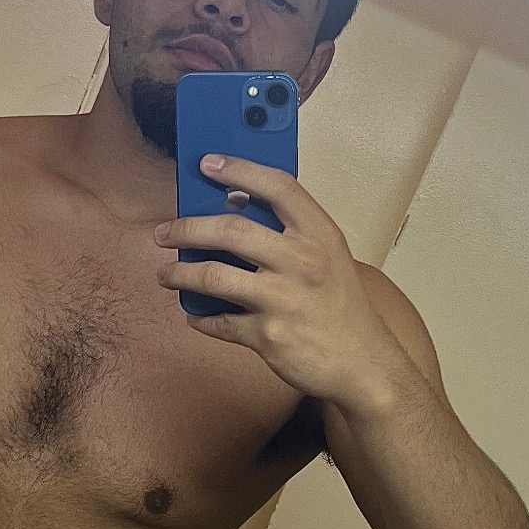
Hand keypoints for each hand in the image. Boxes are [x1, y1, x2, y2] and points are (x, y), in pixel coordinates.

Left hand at [155, 154, 399, 409]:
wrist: (363, 363)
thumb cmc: (341, 307)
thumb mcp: (329, 257)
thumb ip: (292, 234)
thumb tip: (235, 212)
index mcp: (320, 235)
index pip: (277, 187)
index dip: (240, 170)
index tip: (208, 164)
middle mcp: (302, 262)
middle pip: (230, 230)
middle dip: (187, 228)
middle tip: (165, 232)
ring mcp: (283, 300)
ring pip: (214, 277)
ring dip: (180, 274)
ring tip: (167, 274)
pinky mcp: (267, 336)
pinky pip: (220, 322)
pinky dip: (202, 318)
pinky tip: (196, 315)